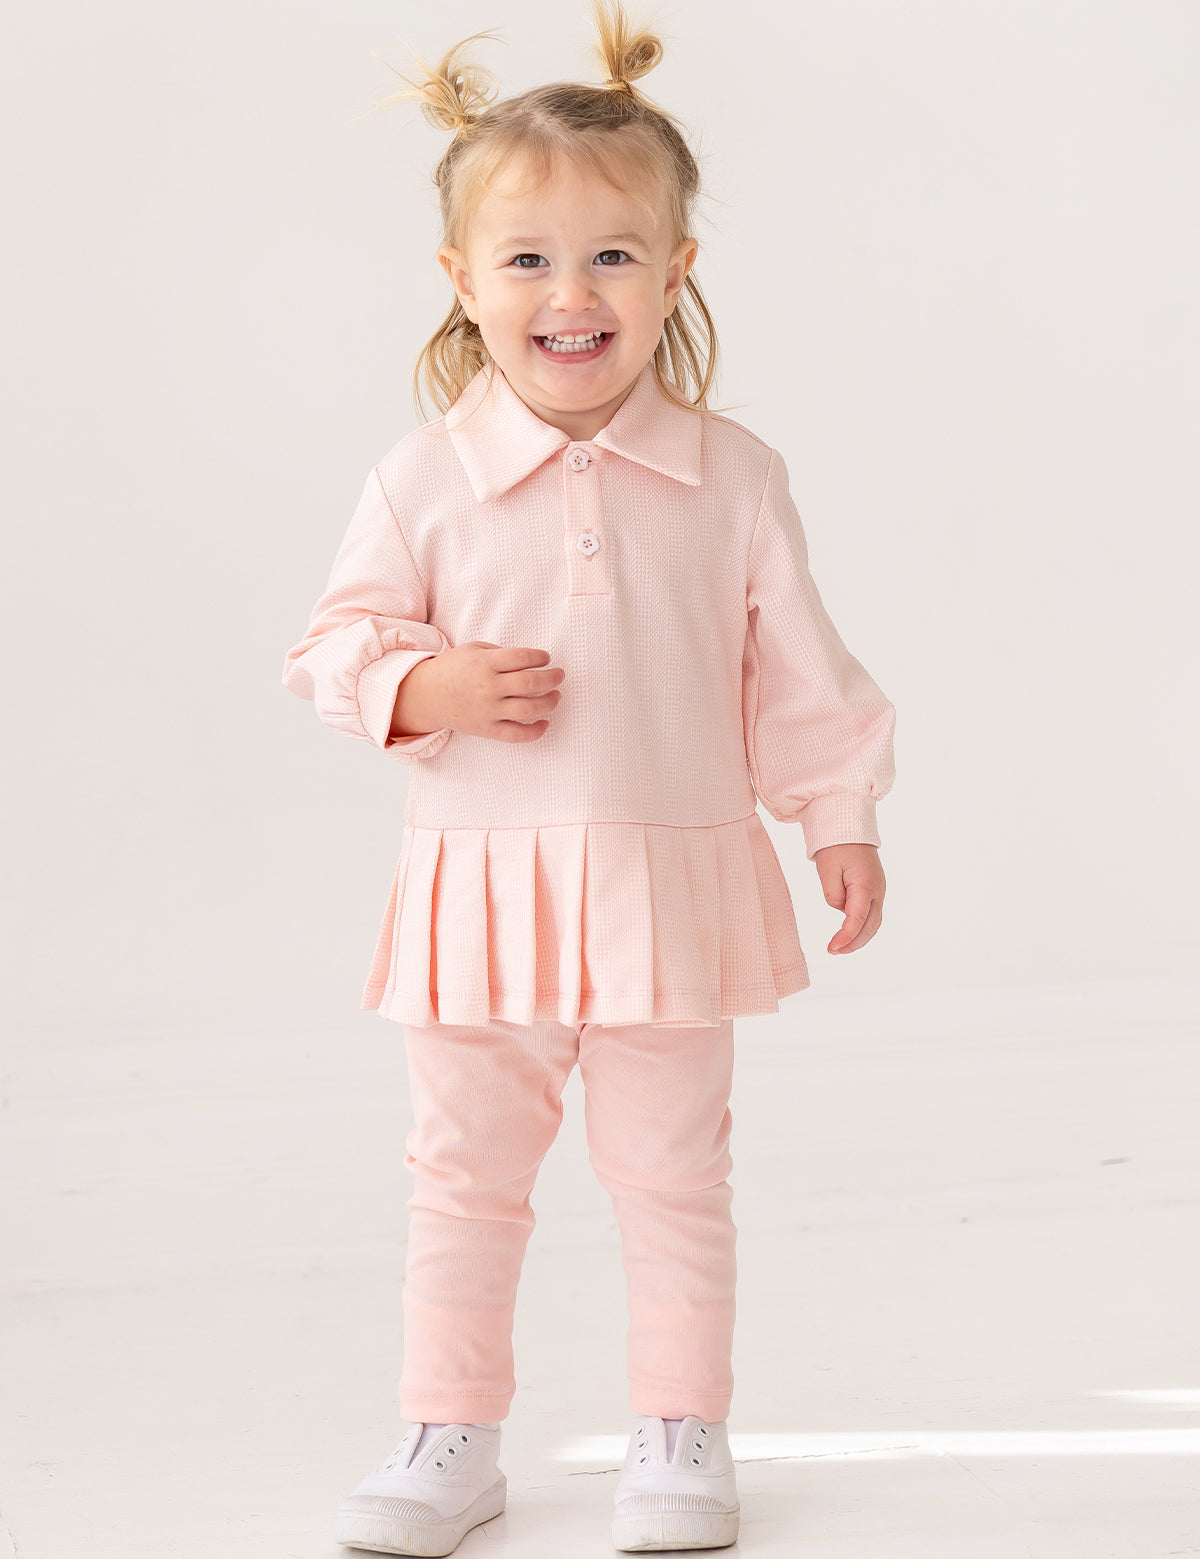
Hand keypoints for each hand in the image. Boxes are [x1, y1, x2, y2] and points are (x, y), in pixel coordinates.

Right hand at [393, 642, 565, 743]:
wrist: (428, 695)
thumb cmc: (453, 668)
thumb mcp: (474, 649)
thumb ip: (501, 653)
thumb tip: (532, 661)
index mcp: (485, 663)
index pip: (523, 658)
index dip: (540, 657)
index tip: (546, 658)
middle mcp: (488, 687)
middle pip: (531, 683)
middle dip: (552, 678)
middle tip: (559, 675)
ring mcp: (488, 710)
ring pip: (529, 709)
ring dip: (549, 702)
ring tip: (556, 696)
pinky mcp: (487, 729)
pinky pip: (517, 735)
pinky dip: (535, 731)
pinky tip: (545, 723)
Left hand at [812, 842, 885, 954]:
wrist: (849, 827)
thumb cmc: (837, 845)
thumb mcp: (827, 868)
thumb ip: (832, 893)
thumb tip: (840, 909)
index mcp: (865, 884)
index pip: (857, 919)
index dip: (845, 937)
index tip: (832, 947)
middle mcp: (877, 890)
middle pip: (870, 926)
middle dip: (853, 943)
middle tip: (833, 951)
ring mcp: (878, 890)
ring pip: (873, 922)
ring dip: (858, 937)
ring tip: (838, 947)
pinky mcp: (874, 890)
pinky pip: (870, 914)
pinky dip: (861, 927)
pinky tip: (847, 933)